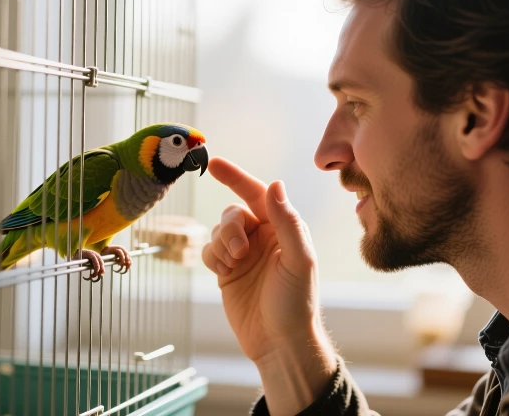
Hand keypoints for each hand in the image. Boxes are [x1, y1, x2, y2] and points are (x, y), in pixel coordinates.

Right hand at [202, 157, 336, 413]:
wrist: (279, 343)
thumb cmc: (297, 303)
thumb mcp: (299, 260)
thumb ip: (288, 222)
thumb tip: (275, 185)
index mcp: (283, 229)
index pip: (257, 193)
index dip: (235, 177)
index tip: (213, 164)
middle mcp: (263, 237)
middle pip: (233, 213)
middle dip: (231, 227)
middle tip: (240, 252)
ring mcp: (243, 254)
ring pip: (218, 231)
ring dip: (222, 244)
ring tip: (235, 265)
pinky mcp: (227, 271)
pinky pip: (209, 250)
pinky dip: (213, 257)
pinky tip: (225, 273)